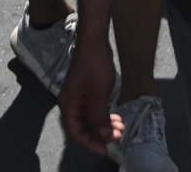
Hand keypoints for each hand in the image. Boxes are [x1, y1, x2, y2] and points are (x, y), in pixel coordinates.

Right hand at [60, 30, 122, 156]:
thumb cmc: (94, 66)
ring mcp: (81, 97)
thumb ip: (99, 117)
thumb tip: (102, 136)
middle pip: (84, 127)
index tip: (105, 149)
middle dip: (101, 134)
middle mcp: (73, 103)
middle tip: (119, 136)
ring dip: (105, 125)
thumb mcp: (98, 94)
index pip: (76, 132)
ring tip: (121, 128)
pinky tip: (117, 118)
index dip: (90, 143)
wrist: (95, 41)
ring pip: (92, 119)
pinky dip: (106, 116)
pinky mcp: (89, 92)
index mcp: (69, 105)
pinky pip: (96, 110)